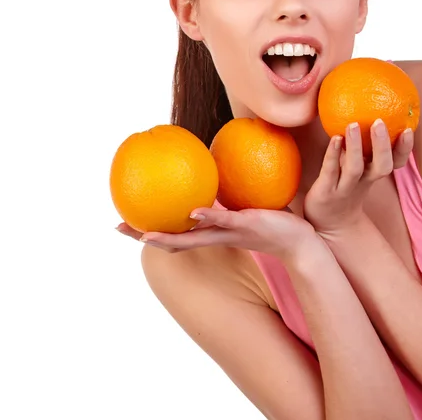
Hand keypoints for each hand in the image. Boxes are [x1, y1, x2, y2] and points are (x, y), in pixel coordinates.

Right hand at [116, 200, 318, 262]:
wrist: (301, 243)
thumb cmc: (274, 225)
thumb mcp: (246, 211)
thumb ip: (231, 201)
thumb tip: (220, 178)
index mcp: (214, 234)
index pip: (177, 235)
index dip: (152, 230)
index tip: (128, 223)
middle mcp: (217, 238)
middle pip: (175, 241)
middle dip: (146, 236)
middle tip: (121, 228)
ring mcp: (230, 234)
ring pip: (193, 238)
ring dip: (168, 237)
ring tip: (144, 235)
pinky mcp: (247, 225)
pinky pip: (224, 222)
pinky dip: (207, 218)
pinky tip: (192, 212)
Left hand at [303, 119, 413, 237]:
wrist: (329, 223)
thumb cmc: (343, 188)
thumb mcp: (357, 168)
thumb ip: (361, 147)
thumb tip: (364, 110)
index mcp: (372, 174)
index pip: (395, 162)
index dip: (404, 148)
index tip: (409, 129)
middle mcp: (363, 182)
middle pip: (381, 166)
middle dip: (383, 145)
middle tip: (380, 122)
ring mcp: (344, 188)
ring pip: (355, 169)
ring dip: (355, 147)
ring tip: (352, 124)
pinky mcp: (326, 192)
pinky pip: (330, 172)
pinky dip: (333, 155)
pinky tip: (334, 139)